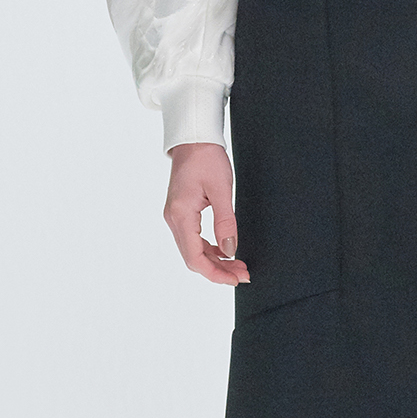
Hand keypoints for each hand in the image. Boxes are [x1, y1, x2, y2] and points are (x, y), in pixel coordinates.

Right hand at [164, 143, 249, 285]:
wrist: (193, 139)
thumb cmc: (206, 158)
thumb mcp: (221, 189)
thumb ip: (226, 222)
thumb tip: (231, 251)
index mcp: (181, 215)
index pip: (195, 257)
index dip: (216, 273)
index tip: (236, 279)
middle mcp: (173, 219)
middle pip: (193, 258)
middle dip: (218, 270)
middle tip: (243, 274)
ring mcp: (175, 216)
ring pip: (193, 251)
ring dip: (215, 261)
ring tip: (239, 265)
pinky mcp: (180, 213)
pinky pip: (193, 239)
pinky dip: (209, 249)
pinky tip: (226, 251)